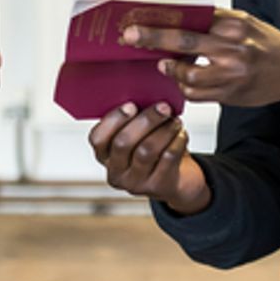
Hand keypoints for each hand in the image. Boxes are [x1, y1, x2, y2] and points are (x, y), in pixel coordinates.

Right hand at [88, 102, 209, 214]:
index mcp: (104, 156)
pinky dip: (177, 142)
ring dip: (163, 130)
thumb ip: (132, 120)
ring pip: (146, 151)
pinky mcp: (157, 187)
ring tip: (175, 120)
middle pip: (124, 143)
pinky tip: (181, 133)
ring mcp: (135, 183)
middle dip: (145, 121)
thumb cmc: (152, 149)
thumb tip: (143, 93)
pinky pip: (167, 159)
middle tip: (163, 107)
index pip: (98, 139)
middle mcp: (116, 172)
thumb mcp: (137, 137)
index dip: (113, 120)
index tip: (131, 105)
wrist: (175, 181)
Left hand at [124, 9, 279, 108]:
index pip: (190, 19)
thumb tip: (172, 20)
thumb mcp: (243, 23)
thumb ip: (212, 23)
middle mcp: (233, 48)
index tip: (136, 20)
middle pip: (183, 42)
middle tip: (129, 38)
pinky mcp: (231, 95)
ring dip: (171, 69)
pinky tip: (183, 79)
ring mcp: (232, 74)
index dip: (160, 21)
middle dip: (152, 40)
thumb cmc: (265, 42)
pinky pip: (197, 93)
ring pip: (187, 74)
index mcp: (234, 24)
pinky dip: (185, 86)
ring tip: (165, 64)